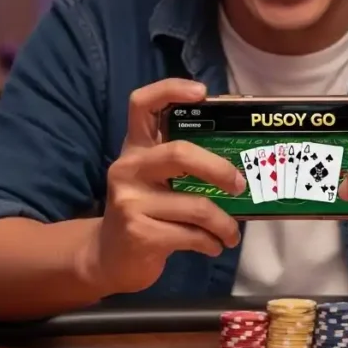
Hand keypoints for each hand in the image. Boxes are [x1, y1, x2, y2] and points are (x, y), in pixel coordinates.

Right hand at [75, 79, 245, 295]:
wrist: (107, 258)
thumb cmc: (143, 211)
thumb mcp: (154, 180)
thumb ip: (183, 164)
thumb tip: (240, 159)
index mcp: (135, 147)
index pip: (142, 104)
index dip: (171, 90)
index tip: (203, 93)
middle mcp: (128, 168)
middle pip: (180, 153)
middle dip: (219, 169)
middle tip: (240, 185)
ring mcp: (130, 201)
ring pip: (195, 206)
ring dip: (224, 223)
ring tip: (231, 233)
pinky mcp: (138, 233)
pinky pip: (191, 234)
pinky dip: (211, 242)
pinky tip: (213, 246)